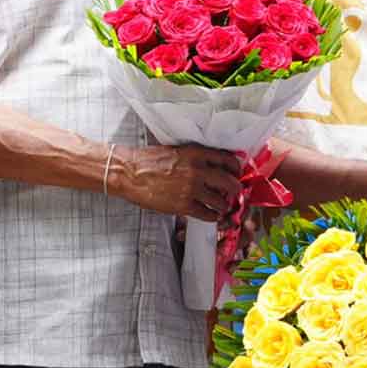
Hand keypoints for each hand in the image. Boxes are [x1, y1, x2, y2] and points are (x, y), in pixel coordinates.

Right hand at [109, 144, 241, 221]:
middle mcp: (198, 170)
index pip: (227, 160)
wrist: (129, 172)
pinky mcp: (183, 205)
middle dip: (235, 189)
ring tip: (223, 207)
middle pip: (230, 182)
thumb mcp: (176, 151)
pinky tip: (212, 216)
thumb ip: (195, 157)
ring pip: (220, 201)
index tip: (237, 173)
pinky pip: (206, 214)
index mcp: (196, 154)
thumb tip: (209, 166)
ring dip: (224, 205)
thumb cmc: (148, 160)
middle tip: (235, 193)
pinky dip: (212, 216)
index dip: (236, 169)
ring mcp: (192, 189)